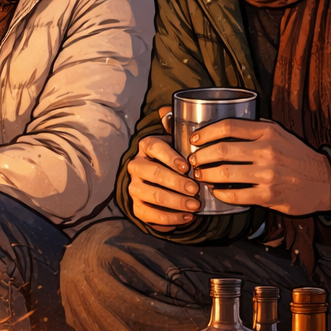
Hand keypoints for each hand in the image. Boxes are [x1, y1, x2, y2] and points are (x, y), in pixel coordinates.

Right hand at [125, 108, 199, 231]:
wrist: (164, 184)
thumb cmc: (176, 160)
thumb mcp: (177, 141)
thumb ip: (175, 127)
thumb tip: (165, 112)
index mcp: (146, 147)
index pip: (153, 147)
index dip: (170, 157)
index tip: (187, 167)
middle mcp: (136, 166)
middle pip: (154, 174)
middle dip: (177, 183)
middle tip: (196, 190)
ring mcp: (134, 187)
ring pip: (152, 195)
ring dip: (175, 202)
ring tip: (195, 206)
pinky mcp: (136, 207)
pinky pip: (150, 215)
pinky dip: (170, 219)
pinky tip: (187, 218)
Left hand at [187, 118, 330, 216]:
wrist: (324, 181)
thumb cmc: (297, 157)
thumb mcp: (281, 134)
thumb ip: (256, 129)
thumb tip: (226, 125)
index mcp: (268, 133)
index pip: (228, 126)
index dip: (205, 133)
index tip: (194, 139)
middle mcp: (268, 151)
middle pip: (221, 150)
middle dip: (199, 157)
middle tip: (192, 161)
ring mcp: (268, 174)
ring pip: (224, 173)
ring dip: (206, 175)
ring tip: (200, 175)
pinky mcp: (268, 195)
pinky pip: (235, 195)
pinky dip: (220, 194)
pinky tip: (216, 191)